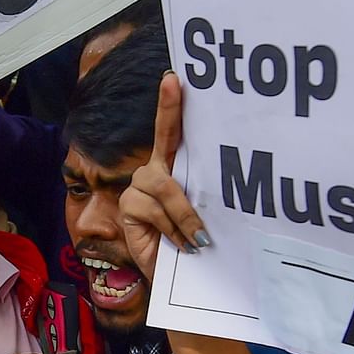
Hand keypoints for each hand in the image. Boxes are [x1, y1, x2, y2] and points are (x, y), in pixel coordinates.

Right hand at [118, 72, 207, 282]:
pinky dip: (172, 228)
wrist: (174, 275)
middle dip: (172, 123)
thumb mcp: (203, 216)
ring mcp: (138, 187)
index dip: (169, 105)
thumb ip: (206, 199)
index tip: (173, 77)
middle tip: (179, 111)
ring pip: (164, 186)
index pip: (170, 132)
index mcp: (174, 168)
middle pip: (163, 143)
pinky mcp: (128, 206)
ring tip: (198, 240)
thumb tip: (225, 191)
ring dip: (185, 215)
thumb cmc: (193, 242)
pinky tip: (182, 244)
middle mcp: (154, 172)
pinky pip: (153, 208)